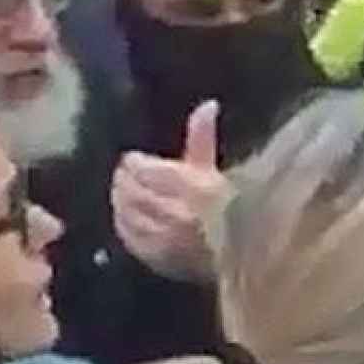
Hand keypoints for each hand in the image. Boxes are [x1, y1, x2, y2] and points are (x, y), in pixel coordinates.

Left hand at [113, 101, 228, 282]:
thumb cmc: (231, 207)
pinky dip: (123, 223)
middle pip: (132, 189)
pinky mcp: (158, 259)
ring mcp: (166, 239)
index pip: (145, 170)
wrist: (242, 253)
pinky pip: (129, 237)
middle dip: (124, 179)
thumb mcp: (216, 169)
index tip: (134, 159)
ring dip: (121, 199)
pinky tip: (127, 216)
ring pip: (126, 212)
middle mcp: (178, 213)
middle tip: (125, 174)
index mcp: (195, 187)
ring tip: (124, 191)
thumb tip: (207, 104)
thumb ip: (203, 137)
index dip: (134, 162)